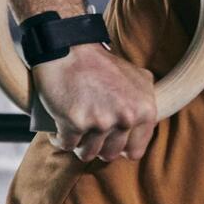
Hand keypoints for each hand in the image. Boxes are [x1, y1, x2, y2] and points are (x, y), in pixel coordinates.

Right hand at [32, 42, 157, 163]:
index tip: (109, 140)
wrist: (67, 48)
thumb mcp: (137, 77)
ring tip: (74, 131)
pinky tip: (58, 130)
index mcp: (144, 110)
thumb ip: (145, 102)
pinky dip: (59, 140)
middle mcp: (126, 118)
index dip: (120, 147)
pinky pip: (66, 145)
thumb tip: (144, 124)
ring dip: (78, 146)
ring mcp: (100, 122)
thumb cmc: (99, 64)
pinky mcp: (75, 123)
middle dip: (97, 147)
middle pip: (110, 154)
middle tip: (88, 134)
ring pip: (87, 154)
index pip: (135, 150)